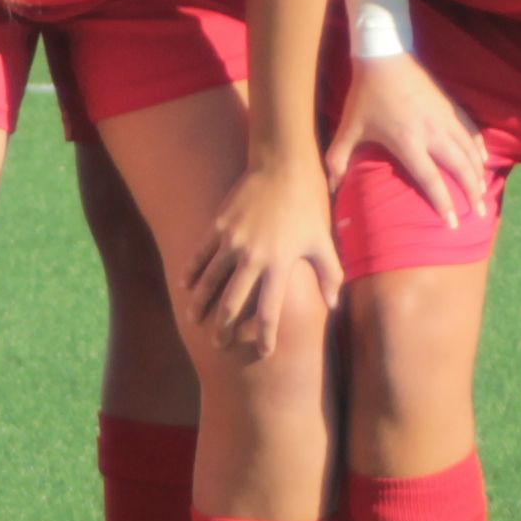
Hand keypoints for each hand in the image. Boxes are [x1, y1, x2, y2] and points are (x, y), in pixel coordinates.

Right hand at [186, 163, 341, 360]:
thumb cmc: (307, 206)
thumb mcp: (323, 241)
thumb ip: (330, 274)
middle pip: (233, 302)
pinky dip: (192, 271)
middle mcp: (253, 257)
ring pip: (210, 280)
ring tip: (194, 320)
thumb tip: (335, 304)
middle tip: (220, 344)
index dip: (266, 336)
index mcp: (280, 265)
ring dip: (200, 303)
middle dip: (225, 327)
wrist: (281, 167)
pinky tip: (185, 285)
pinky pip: (201, 254)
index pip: (270, 312)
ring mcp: (232, 241)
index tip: (264, 353)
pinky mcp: (219, 225)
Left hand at [330, 52, 491, 224]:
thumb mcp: (348, 128)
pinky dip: (479, 147)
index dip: (443, 203)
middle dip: (471, 193)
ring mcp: (445, 118)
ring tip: (483, 193)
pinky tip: (483, 159)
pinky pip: (471, 130)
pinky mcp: (451, 105)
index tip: (452, 223)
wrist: (384, 55)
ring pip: (470, 151)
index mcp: (408, 142)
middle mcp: (432, 133)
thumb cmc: (365, 95)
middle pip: (459, 168)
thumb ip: (338, 159)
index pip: (431, 179)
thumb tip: (330, 187)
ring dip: (478, 173)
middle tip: (478, 213)